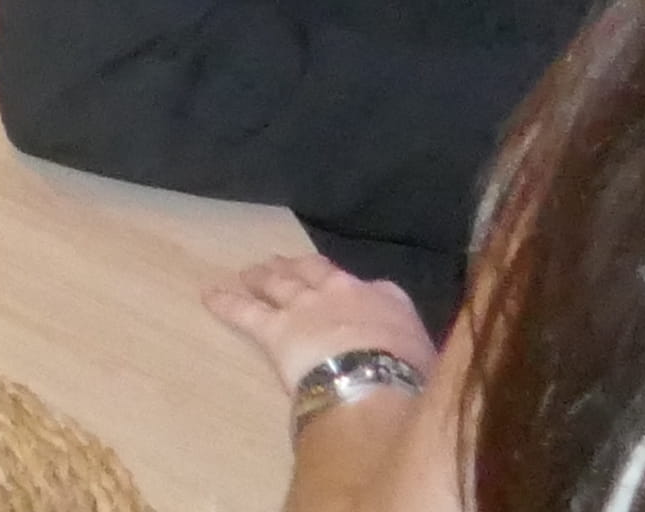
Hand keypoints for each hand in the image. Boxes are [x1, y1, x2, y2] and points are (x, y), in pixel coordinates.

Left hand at [202, 250, 434, 398]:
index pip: (375, 289)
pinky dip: (226, 302)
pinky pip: (245, 312)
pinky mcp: (275, 328)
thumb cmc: (411, 378)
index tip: (349, 291)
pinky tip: (209, 295)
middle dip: (299, 268)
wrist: (372, 381)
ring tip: (251, 272)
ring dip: (264, 276)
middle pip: (316, 272)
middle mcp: (342, 292)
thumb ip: (423, 353)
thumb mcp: (432, 361)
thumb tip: (435, 365)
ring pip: (279, 283)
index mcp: (386, 299)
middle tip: (283, 265)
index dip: (358, 292)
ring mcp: (305, 306)